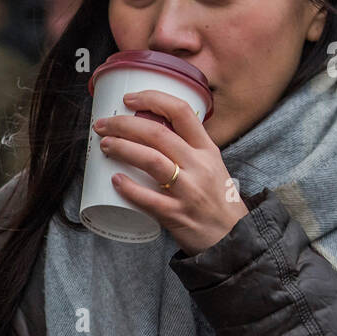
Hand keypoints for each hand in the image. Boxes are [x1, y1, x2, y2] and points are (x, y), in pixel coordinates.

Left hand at [92, 89, 247, 256]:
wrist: (233, 237)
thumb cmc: (216, 199)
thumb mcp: (212, 165)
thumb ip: (188, 149)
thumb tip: (151, 132)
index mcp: (206, 149)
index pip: (181, 112)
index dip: (153, 99)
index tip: (130, 98)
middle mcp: (199, 165)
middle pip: (158, 134)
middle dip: (125, 125)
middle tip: (103, 125)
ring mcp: (188, 190)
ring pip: (151, 160)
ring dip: (123, 149)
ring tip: (105, 145)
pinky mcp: (177, 214)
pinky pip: (148, 199)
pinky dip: (129, 188)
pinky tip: (115, 180)